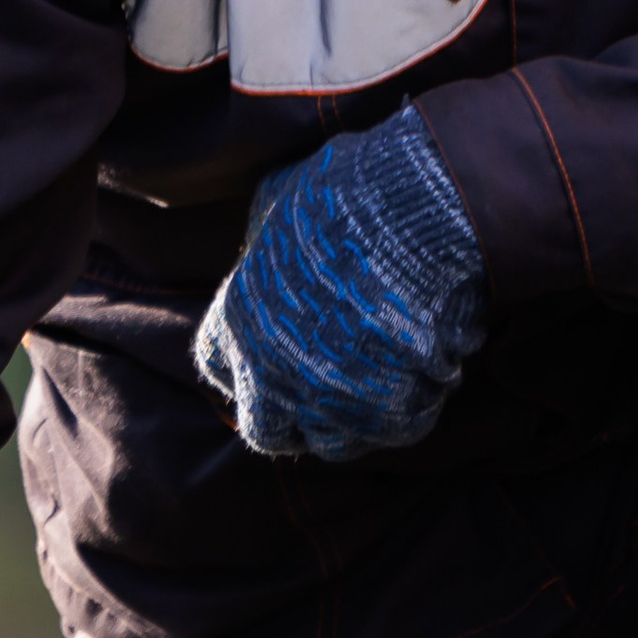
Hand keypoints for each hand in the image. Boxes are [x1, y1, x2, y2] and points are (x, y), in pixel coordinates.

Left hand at [195, 107, 487, 460]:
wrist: (418, 214)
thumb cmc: (345, 194)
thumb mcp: (276, 198)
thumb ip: (264, 237)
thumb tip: (267, 237)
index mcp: (237, 324)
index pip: (219, 367)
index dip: (244, 361)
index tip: (270, 351)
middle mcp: (274, 376)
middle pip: (266, 427)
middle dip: (289, 413)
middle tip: (323, 384)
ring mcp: (331, 403)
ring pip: (330, 443)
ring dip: (348, 419)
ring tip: (375, 384)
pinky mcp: (390, 416)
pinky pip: (391, 433)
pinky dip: (404, 411)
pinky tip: (419, 376)